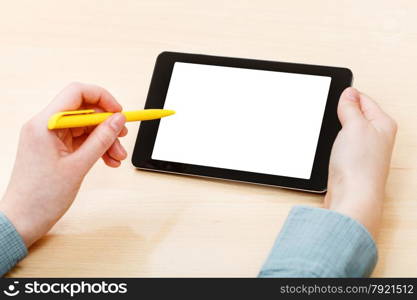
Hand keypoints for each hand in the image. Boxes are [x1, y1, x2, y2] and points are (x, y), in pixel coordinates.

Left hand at [0, 82, 127, 246]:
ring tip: (117, 157)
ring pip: (86, 127)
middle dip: (107, 124)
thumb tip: (118, 119)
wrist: (23, 219)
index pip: (76, 93)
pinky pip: (81, 140)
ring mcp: (49, 137)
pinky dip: (97, 148)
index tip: (119, 112)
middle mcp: (45, 126)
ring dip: (105, 139)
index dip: (102, 98)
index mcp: (45, 124)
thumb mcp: (79, 166)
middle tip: (122, 138)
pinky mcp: (54, 148)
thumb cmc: (41, 197)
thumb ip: (101, 139)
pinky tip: (108, 161)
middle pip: (84, 111)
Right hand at [324, 87, 396, 237]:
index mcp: (383, 123)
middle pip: (355, 115)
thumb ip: (351, 107)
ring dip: (334, 131)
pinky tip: (329, 148)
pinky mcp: (352, 164)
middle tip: (329, 116)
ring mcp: (364, 152)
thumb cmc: (359, 166)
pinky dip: (332, 144)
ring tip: (329, 134)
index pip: (363, 99)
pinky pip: (341, 146)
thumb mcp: (354, 126)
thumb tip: (349, 93)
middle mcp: (376, 137)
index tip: (331, 96)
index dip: (346, 96)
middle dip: (339, 114)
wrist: (352, 198)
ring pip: (346, 131)